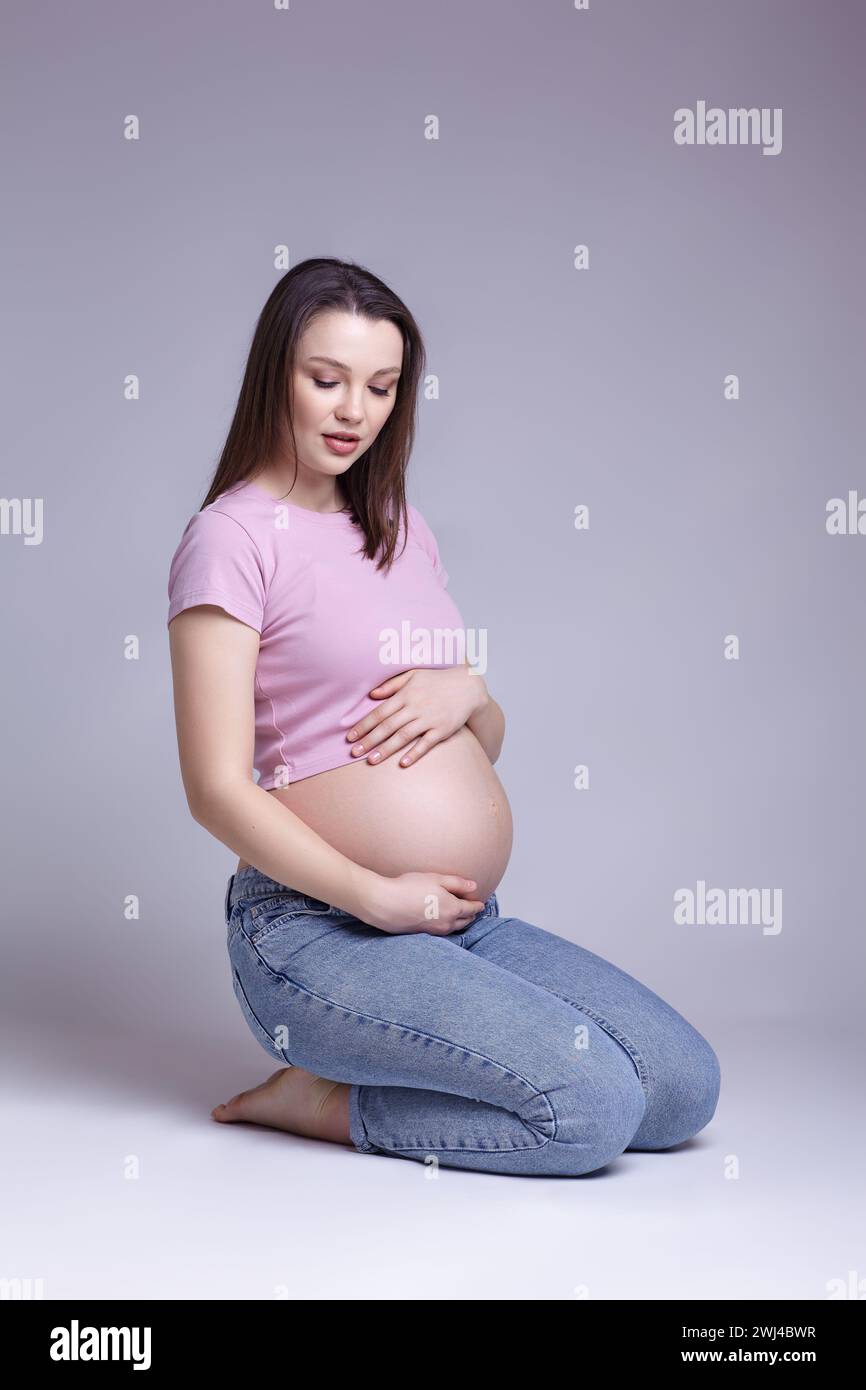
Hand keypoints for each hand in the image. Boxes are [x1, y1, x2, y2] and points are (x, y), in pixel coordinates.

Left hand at [346, 664, 487, 766]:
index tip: (350, 737)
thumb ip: (392, 684)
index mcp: (406, 694)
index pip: (380, 712)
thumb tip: (372, 694)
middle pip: (388, 727)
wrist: (468, 686)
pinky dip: (414, 753)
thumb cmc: (437, 680)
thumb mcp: (414, 674)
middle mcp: (416, 707)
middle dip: (369, 740)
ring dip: (386, 749)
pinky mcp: (442, 729)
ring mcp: (429, 719)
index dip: (363, 725)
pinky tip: (402, 763)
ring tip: (371, 760)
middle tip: (353, 753)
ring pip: (403, 736)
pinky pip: (426, 744)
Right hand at [357, 872, 485, 934]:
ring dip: (459, 921)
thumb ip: (457, 883)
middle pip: (465, 921)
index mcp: (453, 909)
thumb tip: (474, 886)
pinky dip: (446, 925)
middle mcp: (446, 923)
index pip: (472, 909)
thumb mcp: (436, 879)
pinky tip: (441, 920)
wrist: (385, 904)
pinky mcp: (423, 934)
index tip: (481, 902)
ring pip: (454, 928)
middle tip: (473, 909)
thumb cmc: (409, 888)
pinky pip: (441, 931)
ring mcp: (434, 931)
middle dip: (470, 914)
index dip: (477, 904)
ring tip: (460, 915)